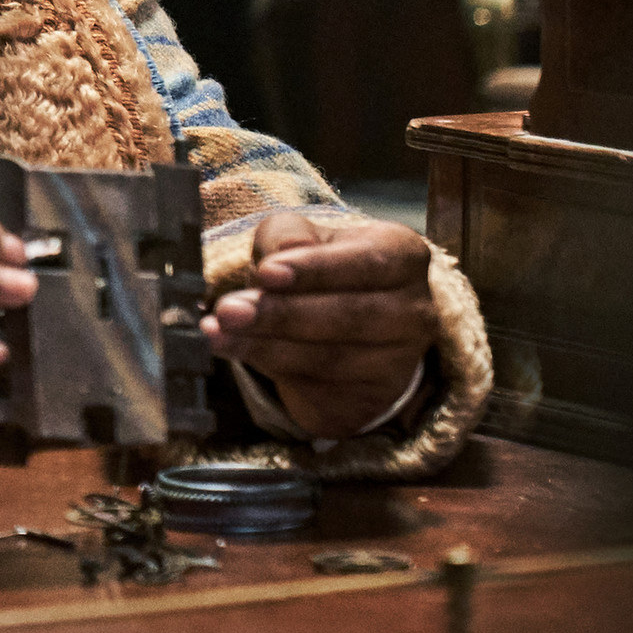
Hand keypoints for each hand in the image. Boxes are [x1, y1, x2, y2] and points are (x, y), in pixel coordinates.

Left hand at [204, 211, 437, 438]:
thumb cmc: (320, 270)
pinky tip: (232, 350)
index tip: (267, 272)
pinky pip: (317, 386)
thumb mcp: (302, 237)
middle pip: (348, 315)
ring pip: (330, 357)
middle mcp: (413, 310)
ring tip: (218, 332)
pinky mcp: (371, 397)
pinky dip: (267, 367)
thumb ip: (288, 235)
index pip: (367, 262)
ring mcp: (399, 361)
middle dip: (281, 313)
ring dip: (266, 345)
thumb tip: (284, 251)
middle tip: (229, 310)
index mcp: (404, 256)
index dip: (315, 270)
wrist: (341, 329)